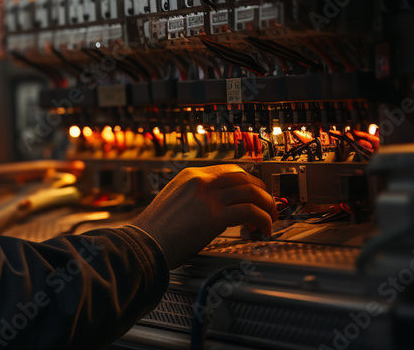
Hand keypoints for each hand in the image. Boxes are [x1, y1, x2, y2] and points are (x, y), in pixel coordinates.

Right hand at [131, 164, 276, 268]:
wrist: (144, 243)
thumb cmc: (155, 230)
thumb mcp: (174, 201)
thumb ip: (194, 197)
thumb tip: (215, 206)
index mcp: (190, 175)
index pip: (228, 171)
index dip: (247, 183)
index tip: (254, 195)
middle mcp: (201, 181)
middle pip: (244, 177)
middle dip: (261, 191)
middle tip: (267, 206)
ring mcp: (208, 197)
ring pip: (252, 192)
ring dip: (266, 206)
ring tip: (269, 219)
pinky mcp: (215, 216)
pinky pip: (250, 211)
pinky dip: (262, 220)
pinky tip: (262, 229)